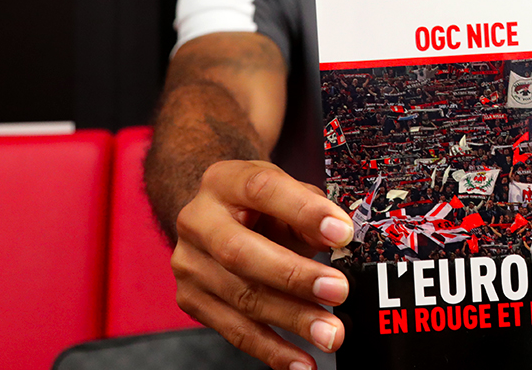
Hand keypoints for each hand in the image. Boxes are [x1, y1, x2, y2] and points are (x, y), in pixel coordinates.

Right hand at [171, 160, 354, 369]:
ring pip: (240, 298)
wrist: (216, 213)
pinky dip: (271, 350)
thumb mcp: (287, 191)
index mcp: (224, 180)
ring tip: (331, 334)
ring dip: (291, 320)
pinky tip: (302, 361)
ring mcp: (189, 263)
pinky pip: (234, 330)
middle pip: (240, 253)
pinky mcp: (191, 300)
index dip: (304, 211)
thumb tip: (338, 238)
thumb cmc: (262, 203)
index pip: (263, 189)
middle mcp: (197, 220)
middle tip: (339, 291)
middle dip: (294, 276)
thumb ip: (311, 210)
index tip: (342, 233)